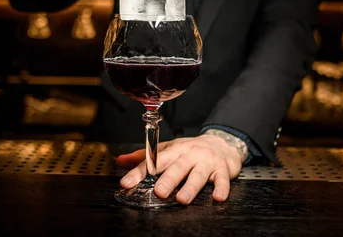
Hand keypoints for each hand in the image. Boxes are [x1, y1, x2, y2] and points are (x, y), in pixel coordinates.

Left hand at [116, 134, 244, 204]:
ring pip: (198, 174)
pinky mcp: (222, 169)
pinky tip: (217, 197)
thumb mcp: (168, 149)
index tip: (127, 183)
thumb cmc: (191, 150)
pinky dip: (221, 188)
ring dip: (190, 187)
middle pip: (177, 167)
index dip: (139, 172)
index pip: (154, 160)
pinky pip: (222, 180)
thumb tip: (120, 161)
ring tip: (182, 199)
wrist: (222, 143)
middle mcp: (189, 154)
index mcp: (174, 150)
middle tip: (158, 191)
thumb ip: (144, 157)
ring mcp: (206, 162)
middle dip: (168, 179)